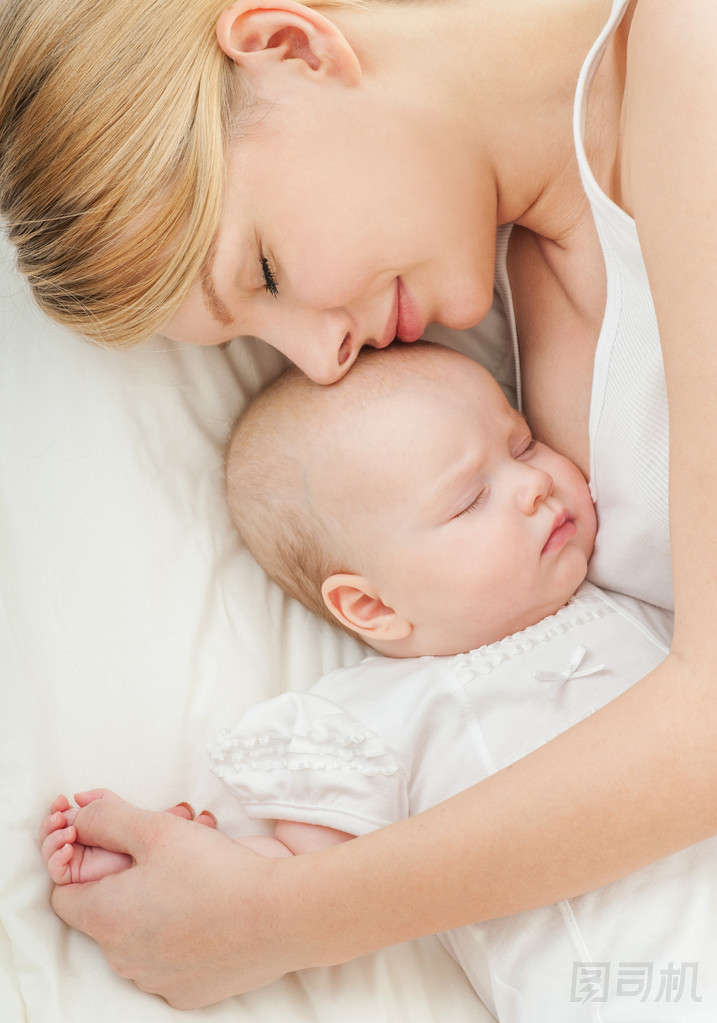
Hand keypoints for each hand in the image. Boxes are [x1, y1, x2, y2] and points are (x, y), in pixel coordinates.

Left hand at [49, 791, 295, 1007]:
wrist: (279, 916)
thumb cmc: (216, 870)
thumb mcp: (156, 828)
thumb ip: (107, 818)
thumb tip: (79, 816)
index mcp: (105, 917)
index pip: (64, 893)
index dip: (87, 865)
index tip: (120, 849)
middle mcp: (121, 959)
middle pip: (105, 914)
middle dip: (128, 883)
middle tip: (166, 856)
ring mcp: (154, 981)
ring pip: (138, 938)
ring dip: (154, 910)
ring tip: (194, 880)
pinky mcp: (187, 993)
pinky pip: (168, 962)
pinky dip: (180, 939)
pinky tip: (209, 913)